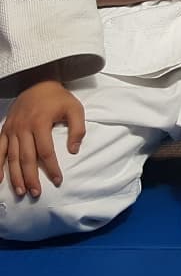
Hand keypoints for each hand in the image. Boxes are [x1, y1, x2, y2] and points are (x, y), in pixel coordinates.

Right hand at [0, 80, 84, 197]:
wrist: (37, 83)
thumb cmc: (58, 98)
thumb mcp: (74, 108)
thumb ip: (77, 128)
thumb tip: (74, 150)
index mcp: (41, 122)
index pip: (46, 151)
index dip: (51, 168)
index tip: (58, 180)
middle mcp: (23, 128)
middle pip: (26, 158)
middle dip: (31, 177)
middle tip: (36, 193)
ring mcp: (12, 129)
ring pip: (11, 157)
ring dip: (15, 176)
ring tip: (21, 191)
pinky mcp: (4, 130)